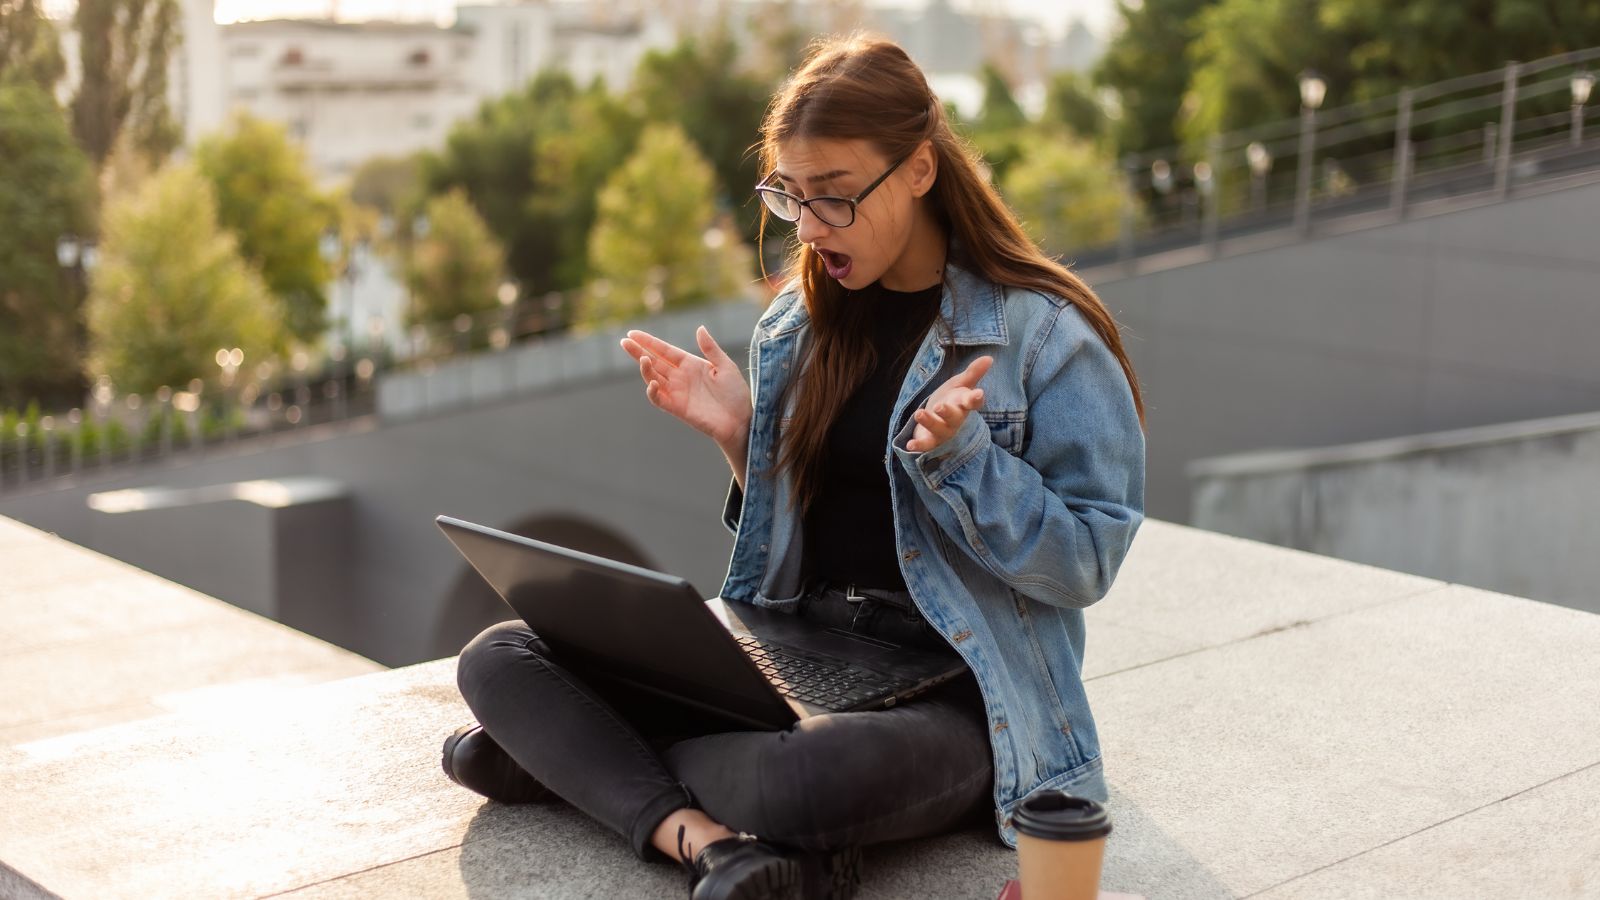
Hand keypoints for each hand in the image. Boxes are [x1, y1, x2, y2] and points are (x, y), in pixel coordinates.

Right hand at [620, 326, 752, 448]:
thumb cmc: (736, 394)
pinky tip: (653, 382)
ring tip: (643, 359)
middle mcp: (680, 377)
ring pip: (653, 378)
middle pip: (654, 362)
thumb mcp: (725, 366)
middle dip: (638, 352)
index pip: (664, 350)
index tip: (633, 333)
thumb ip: (711, 348)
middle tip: (624, 341)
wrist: (741, 421)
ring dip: (645, 369)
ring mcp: (677, 392)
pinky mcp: (677, 408)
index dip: (649, 342)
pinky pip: (659, 399)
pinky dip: (652, 392)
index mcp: (690, 364)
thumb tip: (699, 328)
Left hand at [906, 355, 992, 452]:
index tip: (978, 393)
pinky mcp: (931, 441)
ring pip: (938, 429)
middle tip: (939, 406)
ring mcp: (943, 431)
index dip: (976, 398)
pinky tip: (909, 445)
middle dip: (947, 412)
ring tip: (919, 413)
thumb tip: (989, 358)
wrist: (939, 420)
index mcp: (964, 404)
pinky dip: (918, 446)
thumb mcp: (960, 384)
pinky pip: (926, 445)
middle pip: (954, 418)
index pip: (973, 402)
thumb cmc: (952, 400)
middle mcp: (955, 419)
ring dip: (929, 423)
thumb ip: (973, 373)